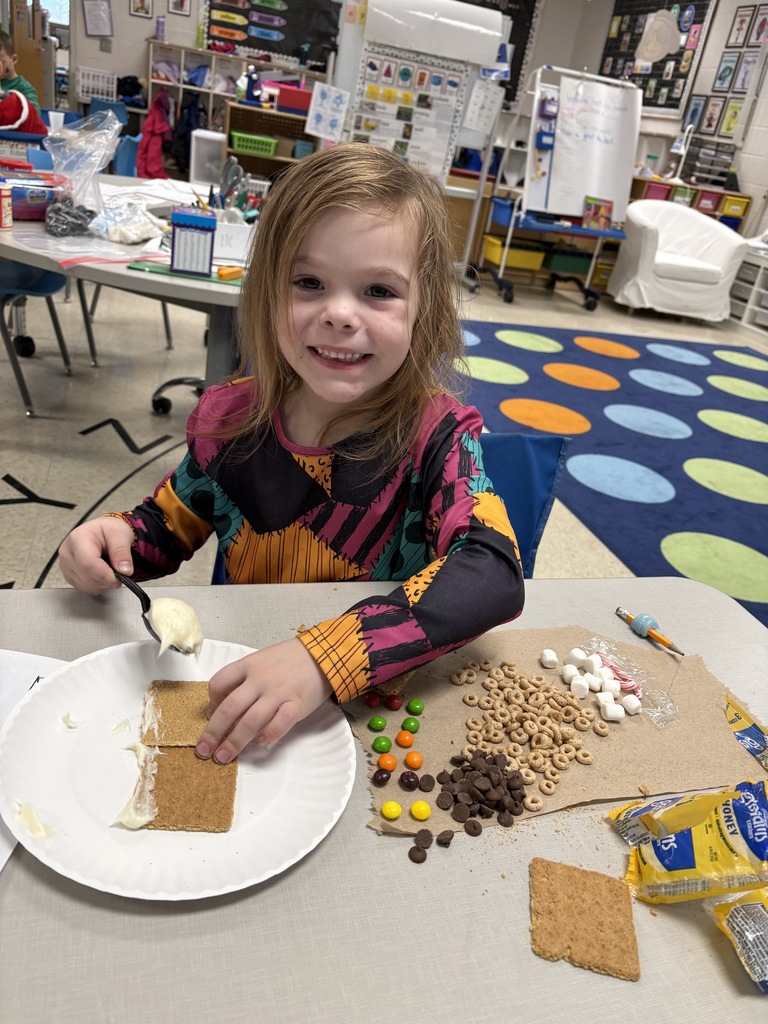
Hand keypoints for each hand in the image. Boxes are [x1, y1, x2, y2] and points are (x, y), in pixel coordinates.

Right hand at [58, 517, 134, 594]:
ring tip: (109, 569)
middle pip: (87, 577)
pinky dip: (97, 586)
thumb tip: (125, 571)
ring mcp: (65, 565)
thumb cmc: (109, 531)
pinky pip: (84, 588)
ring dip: (103, 584)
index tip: (119, 577)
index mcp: (78, 538)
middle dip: (107, 580)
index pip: (88, 564)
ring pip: (86, 586)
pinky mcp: (68, 575)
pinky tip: (101, 574)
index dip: (106, 575)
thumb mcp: (121, 534)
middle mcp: (67, 553)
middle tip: (119, 572)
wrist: (102, 532)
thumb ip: (122, 552)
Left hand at [196, 639, 333, 761]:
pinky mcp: (297, 705)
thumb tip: (220, 706)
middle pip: (229, 708)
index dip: (210, 703)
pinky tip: (260, 742)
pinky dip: (268, 735)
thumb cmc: (289, 659)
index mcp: (248, 665)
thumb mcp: (261, 660)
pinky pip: (279, 724)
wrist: (324, 654)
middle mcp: (260, 679)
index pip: (218, 684)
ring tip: (224, 757)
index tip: (211, 716)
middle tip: (203, 750)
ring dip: (234, 742)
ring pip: (250, 721)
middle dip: (213, 733)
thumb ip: (242, 679)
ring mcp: (279, 692)